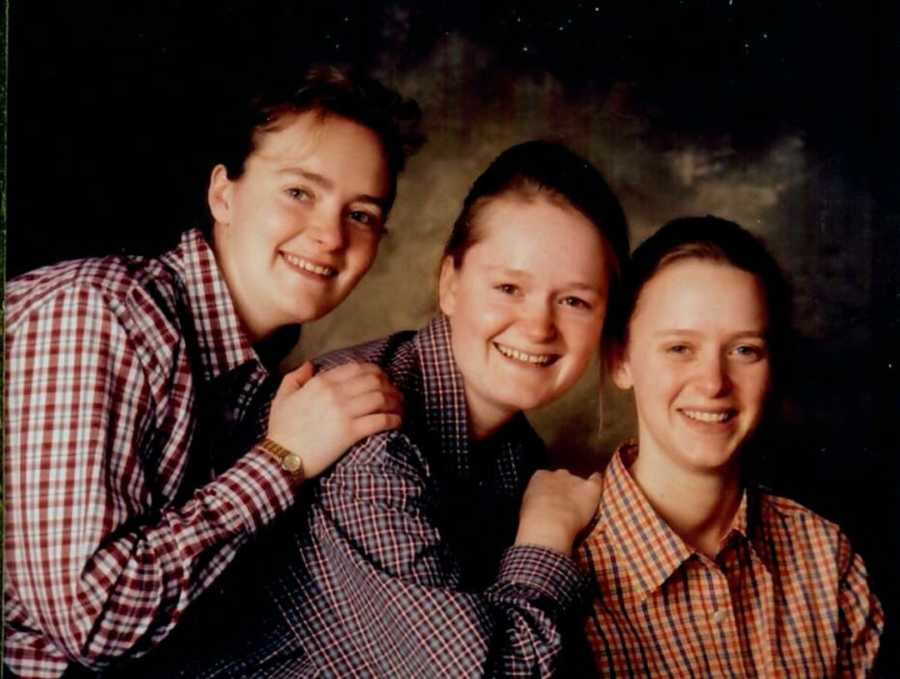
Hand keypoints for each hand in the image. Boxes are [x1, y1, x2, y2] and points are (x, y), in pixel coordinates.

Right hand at [266, 362, 402, 477]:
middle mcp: (335, 393)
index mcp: (321, 382)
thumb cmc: (281, 429)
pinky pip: (380, 420)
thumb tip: (310, 364)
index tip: (383, 378)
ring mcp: (344, 412)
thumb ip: (295, 377)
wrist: (281, 457)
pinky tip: (397, 421)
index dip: (376, 371)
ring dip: (395, 401)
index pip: (357, 368)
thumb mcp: (282, 397)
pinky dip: (393, 419)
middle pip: (374, 381)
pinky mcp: (350, 433)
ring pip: (380, 398)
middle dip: (389, 385)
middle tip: (396, 394)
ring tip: (399, 407)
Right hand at [515, 469, 603, 554]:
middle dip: (564, 488)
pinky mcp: (590, 489)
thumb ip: (535, 500)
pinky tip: (597, 481)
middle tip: (564, 504)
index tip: (550, 498)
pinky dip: (597, 481)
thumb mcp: (527, 506)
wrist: (549, 524)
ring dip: (579, 491)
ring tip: (579, 504)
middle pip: (563, 477)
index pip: (545, 477)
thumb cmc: (534, 519)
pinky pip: (596, 481)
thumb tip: (538, 505)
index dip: (549, 489)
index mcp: (540, 477)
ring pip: (579, 482)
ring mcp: (575, 481)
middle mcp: (557, 475)